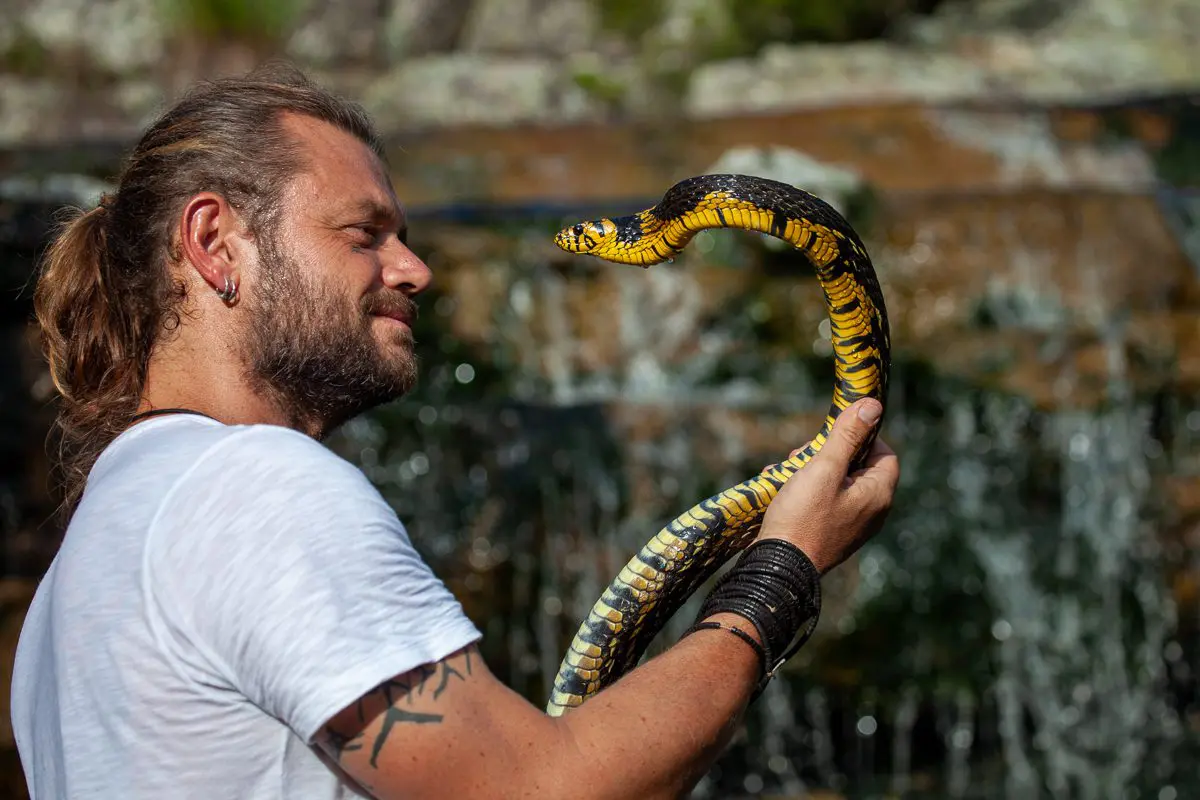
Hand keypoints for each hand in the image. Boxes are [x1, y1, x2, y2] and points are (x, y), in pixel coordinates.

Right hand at [756, 398, 898, 573]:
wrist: (779, 568)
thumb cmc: (802, 517)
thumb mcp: (823, 469)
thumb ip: (847, 436)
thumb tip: (873, 406)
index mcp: (878, 495)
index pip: (884, 453)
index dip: (861, 437)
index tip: (831, 434)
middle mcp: (872, 513)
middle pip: (859, 467)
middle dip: (828, 454)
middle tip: (802, 455)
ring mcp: (852, 527)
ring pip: (838, 484)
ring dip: (812, 472)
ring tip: (787, 473)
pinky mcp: (832, 535)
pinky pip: (826, 503)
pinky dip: (807, 492)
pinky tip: (783, 491)